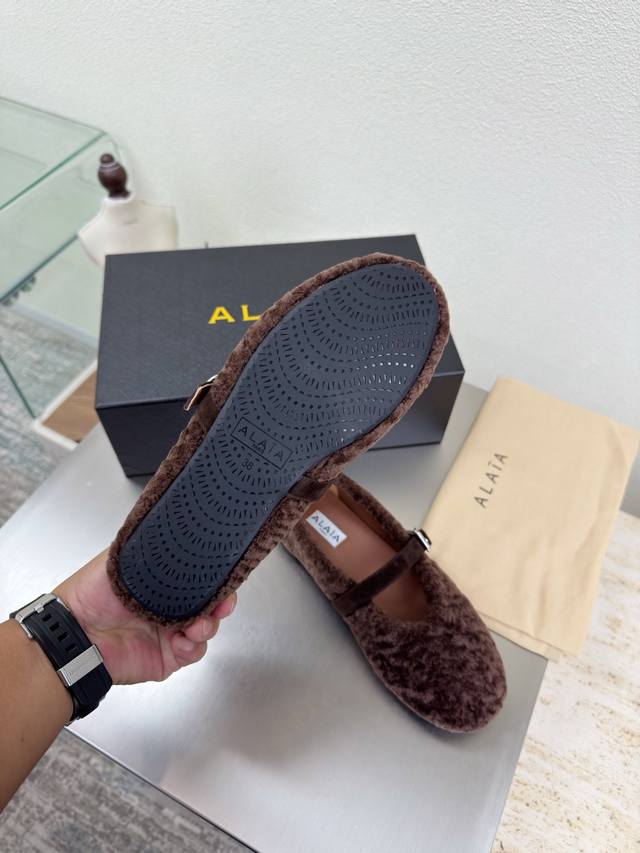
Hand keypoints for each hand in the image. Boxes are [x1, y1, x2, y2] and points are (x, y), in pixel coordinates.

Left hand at [54, 550, 235, 684]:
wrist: (77, 632)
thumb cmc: (91, 594)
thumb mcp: (123, 558)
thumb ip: (151, 547)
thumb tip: (176, 530)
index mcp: (163, 584)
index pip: (199, 580)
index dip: (215, 579)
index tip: (225, 578)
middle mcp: (169, 607)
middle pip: (209, 605)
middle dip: (221, 603)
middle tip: (222, 603)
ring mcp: (170, 633)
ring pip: (206, 628)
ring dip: (208, 625)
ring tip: (198, 624)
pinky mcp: (168, 657)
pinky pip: (193, 652)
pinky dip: (194, 646)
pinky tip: (184, 639)